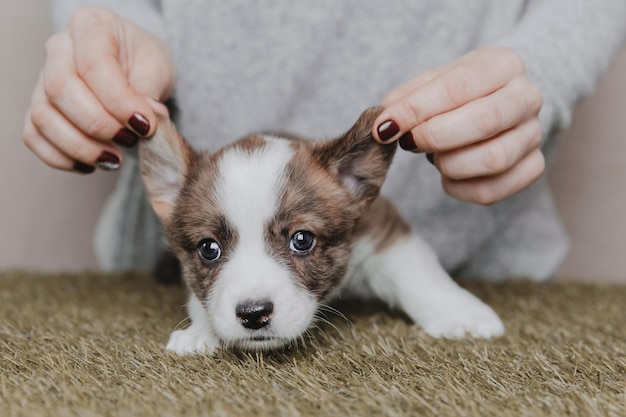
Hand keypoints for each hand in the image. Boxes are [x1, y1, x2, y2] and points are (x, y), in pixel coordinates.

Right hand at [22, 7, 174, 173]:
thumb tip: (144, 122)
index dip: (119, 101)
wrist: (134, 67)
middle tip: (130, 141)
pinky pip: (35, 136)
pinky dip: (61, 157)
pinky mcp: (40, 108)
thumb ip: (149, 92)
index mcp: (90, 26)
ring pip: (43, 116)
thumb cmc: (144, 62)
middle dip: (98, 125)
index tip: (146, 126)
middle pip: (60, 89)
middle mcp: (59, 49)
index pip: (94, 65)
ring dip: (80, 146)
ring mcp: (42, 78)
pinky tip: (91, 165)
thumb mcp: (157, 67)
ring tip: (114, 159)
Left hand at [373, 46, 543, 204]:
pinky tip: (447, 176)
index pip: (457, 87)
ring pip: (493, 160)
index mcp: (502, 64)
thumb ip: (406, 100)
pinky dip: (460, 189)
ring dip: (450, 164)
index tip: (384, 127)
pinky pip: (493, 191)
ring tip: (434, 157)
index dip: (416, 110)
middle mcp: (527, 97)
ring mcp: (534, 134)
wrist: (501, 101)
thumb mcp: (432, 82)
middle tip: (410, 142)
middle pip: (484, 122)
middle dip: (436, 137)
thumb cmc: (460, 92)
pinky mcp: (533, 167)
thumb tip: (383, 125)